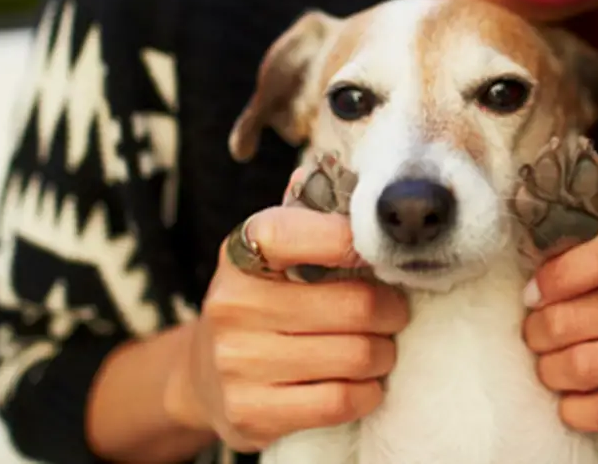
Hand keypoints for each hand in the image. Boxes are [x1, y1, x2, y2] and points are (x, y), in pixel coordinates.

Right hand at [164, 174, 409, 451]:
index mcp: (242, 251)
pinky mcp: (250, 412)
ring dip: (383, 353)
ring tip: (379, 347)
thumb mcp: (273, 254)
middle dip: (391, 310)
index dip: (352, 241)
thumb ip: (313, 221)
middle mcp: (232, 304)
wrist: (202, 374)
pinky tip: (364, 383)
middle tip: (394, 311)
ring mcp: (237, 362)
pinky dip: (367, 392)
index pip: (300, 232)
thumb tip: (356, 186)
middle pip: (354, 305)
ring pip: (355, 355)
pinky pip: (339, 401)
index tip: (379, 254)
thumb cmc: (262, 300)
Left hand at [522, 221, 597, 437]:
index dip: (558, 275)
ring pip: (583, 366)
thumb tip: (535, 284)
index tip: (535, 294)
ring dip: (550, 371)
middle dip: (538, 331)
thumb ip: (588, 259)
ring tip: (551, 366)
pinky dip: (574, 409)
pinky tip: (572, 399)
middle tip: (536, 336)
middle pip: (575, 318)